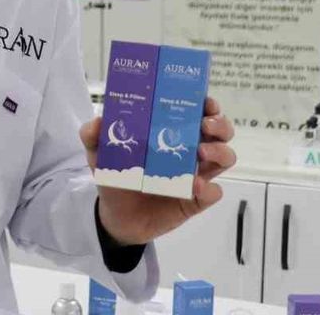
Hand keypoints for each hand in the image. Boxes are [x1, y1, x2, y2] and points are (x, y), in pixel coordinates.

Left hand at [80, 97, 236, 245]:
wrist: (117, 217)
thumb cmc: (117, 176)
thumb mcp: (100, 153)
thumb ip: (94, 136)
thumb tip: (96, 122)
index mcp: (174, 132)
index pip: (198, 111)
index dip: (207, 104)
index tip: (204, 101)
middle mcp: (191, 150)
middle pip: (221, 131)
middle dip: (220, 124)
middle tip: (204, 125)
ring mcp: (197, 175)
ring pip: (225, 157)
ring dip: (220, 151)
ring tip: (200, 153)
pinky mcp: (196, 201)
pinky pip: (214, 193)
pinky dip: (210, 188)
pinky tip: (195, 186)